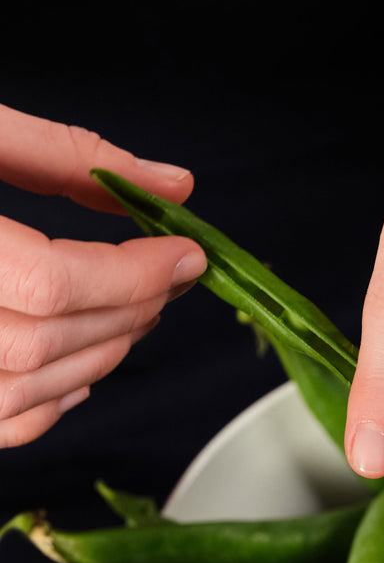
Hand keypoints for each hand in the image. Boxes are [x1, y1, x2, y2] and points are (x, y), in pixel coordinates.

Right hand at [0, 104, 206, 447]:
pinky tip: (83, 368)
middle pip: (43, 342)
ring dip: (100, 356)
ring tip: (140, 311)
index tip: (185, 252)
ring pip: (18, 393)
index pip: (49, 283)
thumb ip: (71, 156)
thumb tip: (174, 186)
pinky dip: (48, 405)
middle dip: (130, 311)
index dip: (132, 274)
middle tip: (173, 275)